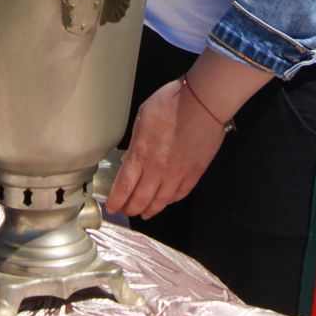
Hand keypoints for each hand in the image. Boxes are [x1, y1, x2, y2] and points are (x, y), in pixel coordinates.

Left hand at [105, 79, 226, 219]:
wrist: (203, 102)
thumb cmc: (170, 103)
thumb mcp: (143, 118)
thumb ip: (136, 143)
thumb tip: (130, 160)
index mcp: (141, 154)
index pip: (124, 187)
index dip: (116, 201)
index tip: (112, 207)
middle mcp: (158, 170)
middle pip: (141, 199)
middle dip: (131, 209)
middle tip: (126, 210)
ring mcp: (178, 174)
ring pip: (161, 202)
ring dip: (150, 210)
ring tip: (144, 213)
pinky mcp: (194, 173)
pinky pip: (180, 194)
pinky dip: (170, 200)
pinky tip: (165, 200)